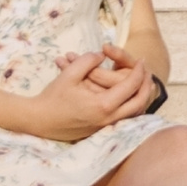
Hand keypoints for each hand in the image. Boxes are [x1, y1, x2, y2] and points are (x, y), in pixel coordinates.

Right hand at [31, 48, 154, 140]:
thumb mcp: (70, 73)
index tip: (141, 59)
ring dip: (141, 97)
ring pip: (134, 114)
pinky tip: (129, 97)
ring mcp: (105, 127)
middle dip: (146, 86)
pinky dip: (131, 107)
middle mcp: (108, 119)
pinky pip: (124, 119)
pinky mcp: (100, 130)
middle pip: (139, 103)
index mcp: (103, 105)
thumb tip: (102, 55)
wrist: (39, 120)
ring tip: (142, 83)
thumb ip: (88, 61)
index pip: (130, 86)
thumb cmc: (53, 97)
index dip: (138, 71)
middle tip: (146, 71)